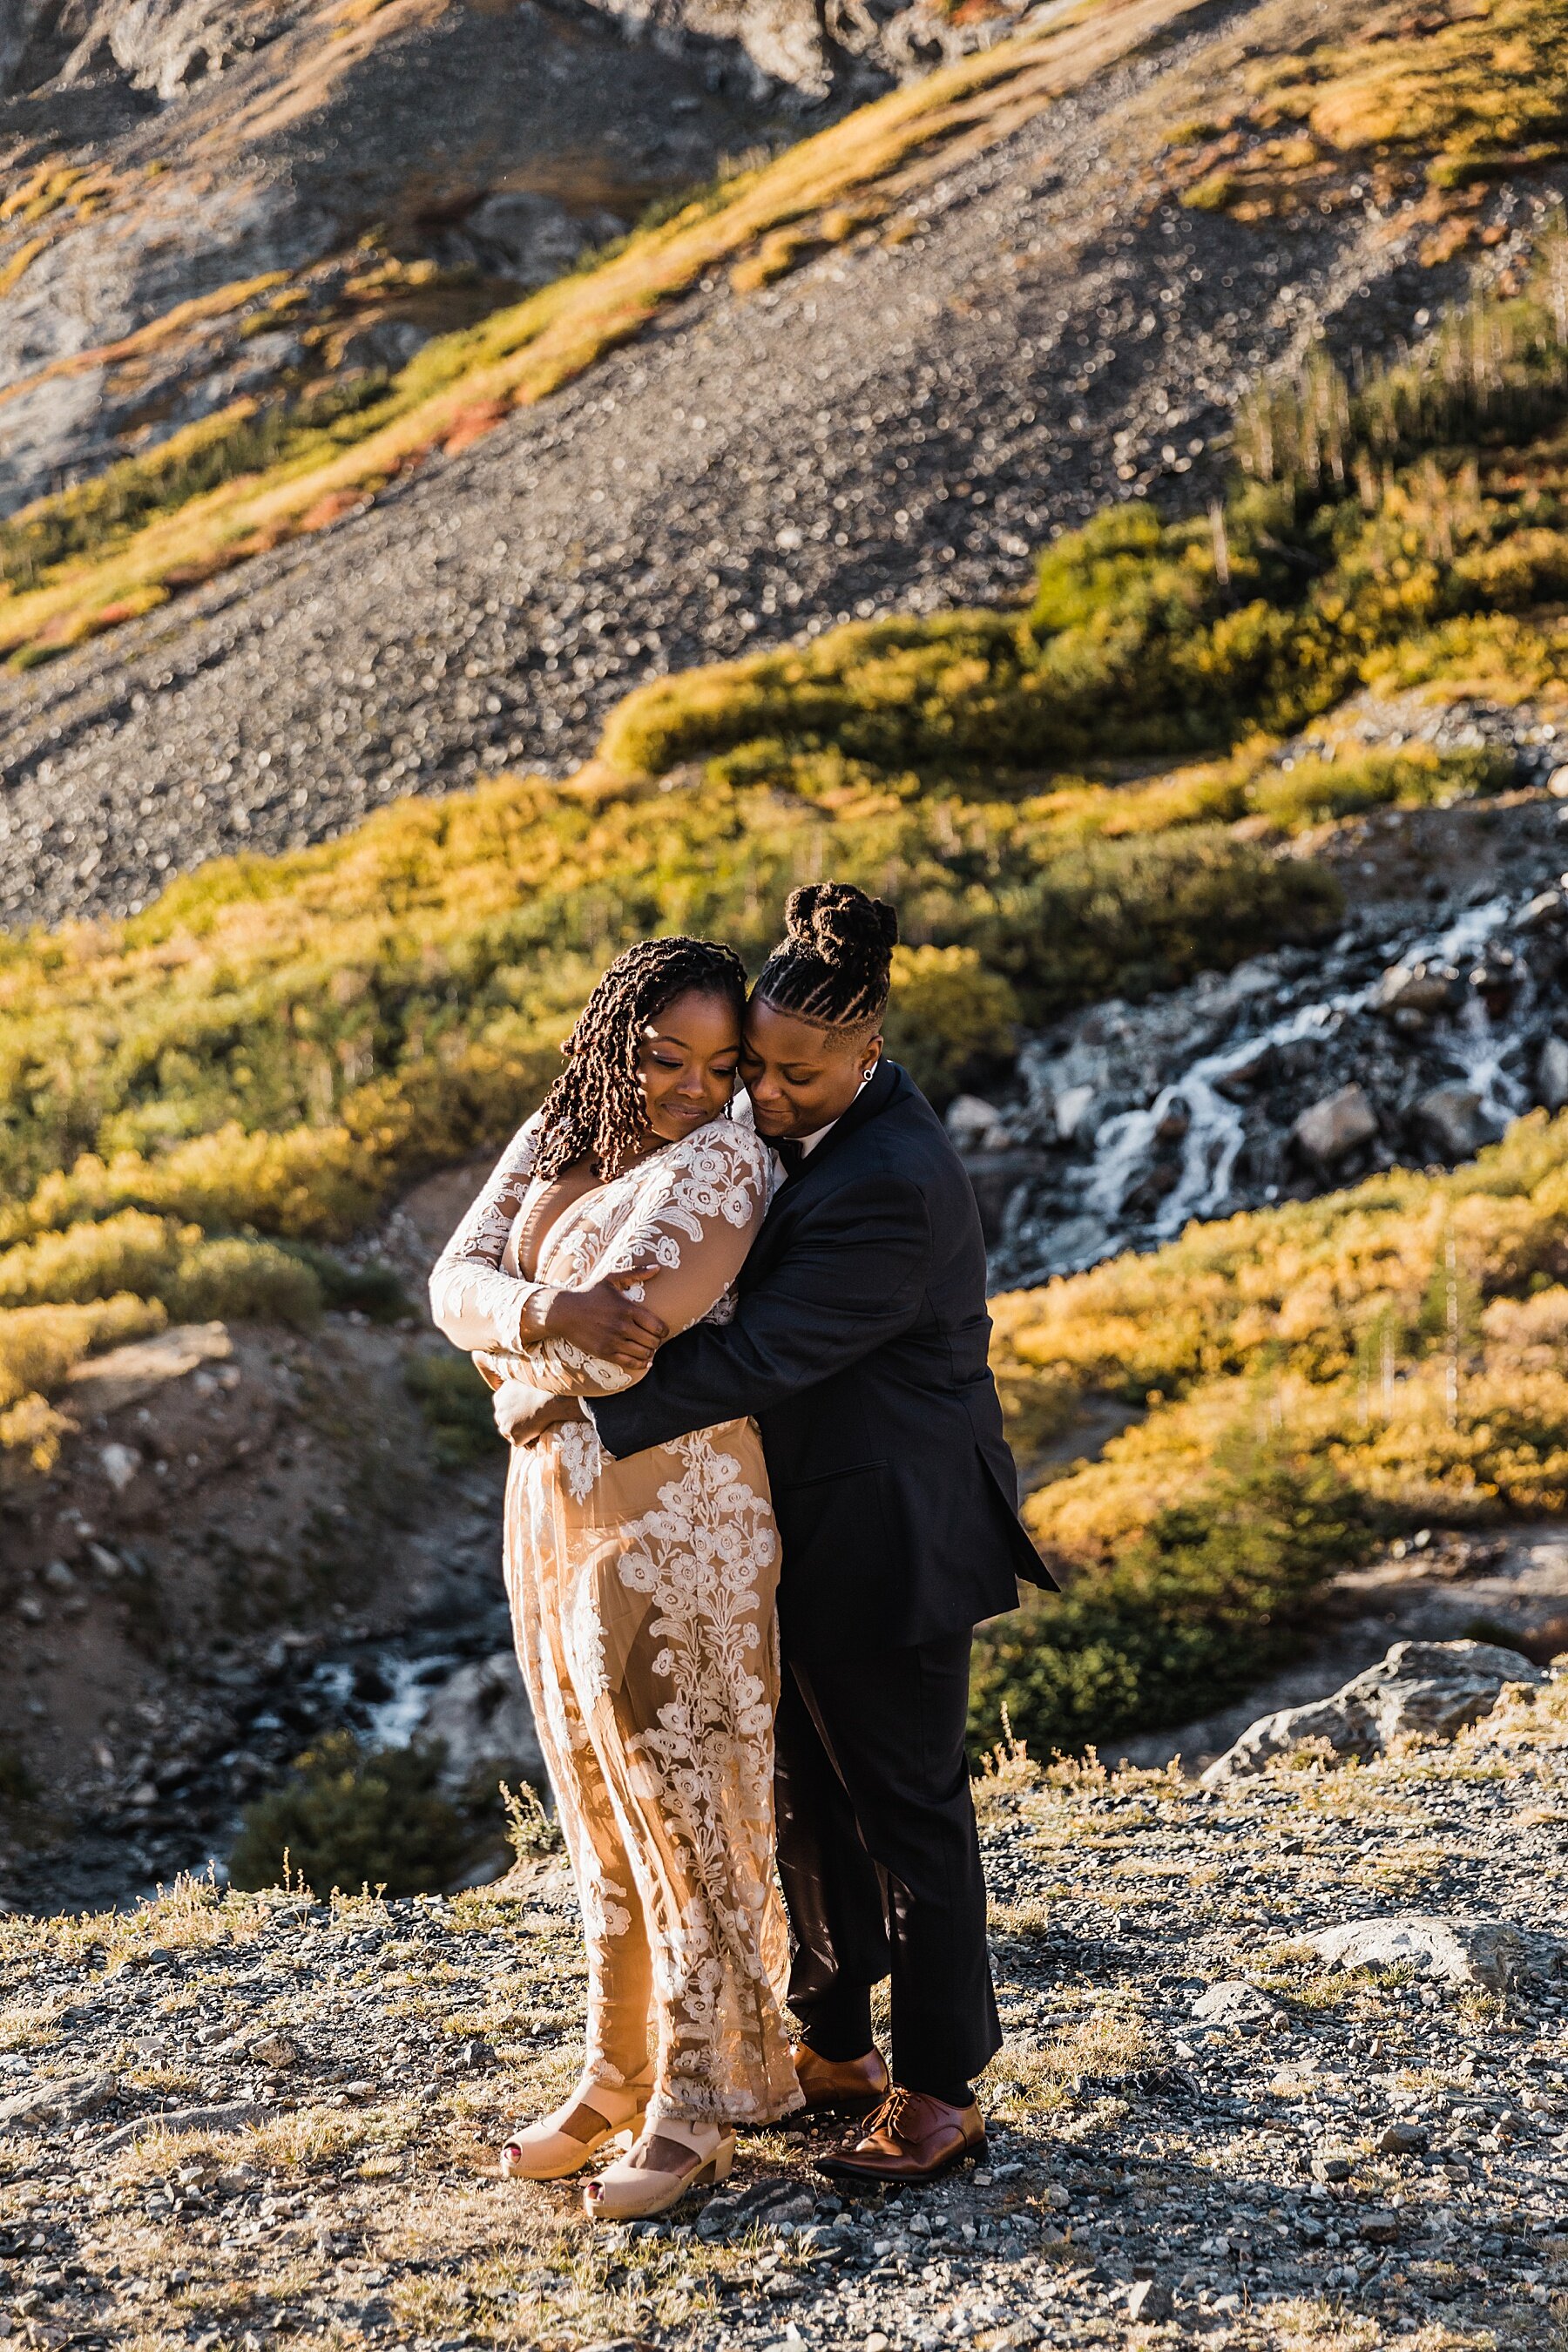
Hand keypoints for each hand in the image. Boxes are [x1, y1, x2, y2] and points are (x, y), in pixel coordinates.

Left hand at [495, 1387, 587, 1444]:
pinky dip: (527, 1441)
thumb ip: (515, 1384)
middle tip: (529, 1421)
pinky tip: (537, 1435)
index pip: (502, 1407)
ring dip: (519, 1432)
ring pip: (509, 1432)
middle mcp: (499, 1410)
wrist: (550, 1400)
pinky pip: (519, 1442)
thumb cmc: (542, 1388)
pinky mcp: (513, 1436)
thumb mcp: (523, 1379)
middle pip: (503, 1421)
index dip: (513, 1410)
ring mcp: (505, 1424)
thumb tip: (512, 1377)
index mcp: (499, 1396)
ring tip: (534, 1428)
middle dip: (514, 1422)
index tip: (523, 1411)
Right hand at [541, 1271, 666, 1369]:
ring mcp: (613, 1341)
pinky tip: (645, 1361)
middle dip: (657, 1341)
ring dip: (650, 1352)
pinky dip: (641, 1364)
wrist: (564, 1311)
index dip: (664, 1330)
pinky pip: (629, 1363)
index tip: (662, 1330)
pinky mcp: (604, 1352)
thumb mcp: (610, 1278)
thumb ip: (635, 1273)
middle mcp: (622, 1326)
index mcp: (627, 1309)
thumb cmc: (589, 1293)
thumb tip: (658, 1267)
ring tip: (648, 1348)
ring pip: (643, 1354)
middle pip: (653, 1341)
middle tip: (654, 1339)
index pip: (657, 1326)